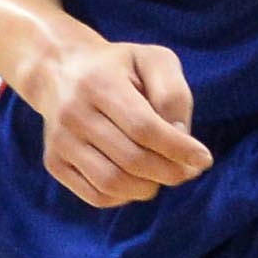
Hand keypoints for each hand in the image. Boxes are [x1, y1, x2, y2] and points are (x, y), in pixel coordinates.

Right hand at [22, 29, 210, 208]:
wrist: (58, 71)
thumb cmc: (117, 67)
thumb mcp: (152, 60)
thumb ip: (172, 94)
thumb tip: (180, 137)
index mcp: (99, 83)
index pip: (144, 128)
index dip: (179, 148)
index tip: (204, 158)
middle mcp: (73, 114)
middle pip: (131, 159)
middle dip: (170, 172)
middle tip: (187, 170)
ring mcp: (60, 142)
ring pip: (112, 183)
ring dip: (149, 187)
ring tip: (162, 174)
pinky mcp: (54, 163)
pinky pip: (96, 196)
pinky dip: (125, 197)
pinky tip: (136, 180)